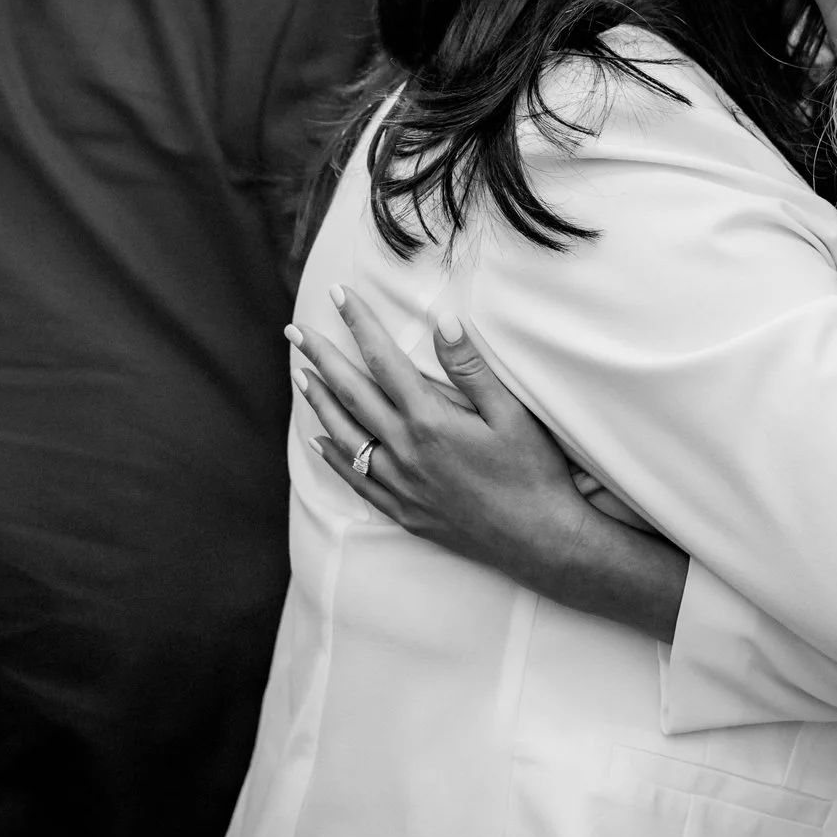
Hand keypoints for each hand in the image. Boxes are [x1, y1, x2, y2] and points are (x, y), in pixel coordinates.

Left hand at [289, 288, 625, 574]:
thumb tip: (443, 321)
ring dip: (319, 403)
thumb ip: (471, 368)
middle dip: (321, 358)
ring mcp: (401, 484)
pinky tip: (320, 442)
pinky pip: (356, 480)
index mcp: (430, 421)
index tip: (339, 296)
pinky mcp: (404, 510)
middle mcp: (405, 451)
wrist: (540, 540)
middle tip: (296, 331)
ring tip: (301, 376)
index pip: (384, 360)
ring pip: (345, 436)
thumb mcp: (511, 414)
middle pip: (352, 395)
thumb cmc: (533, 473)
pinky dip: (334, 457)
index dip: (360, 324)